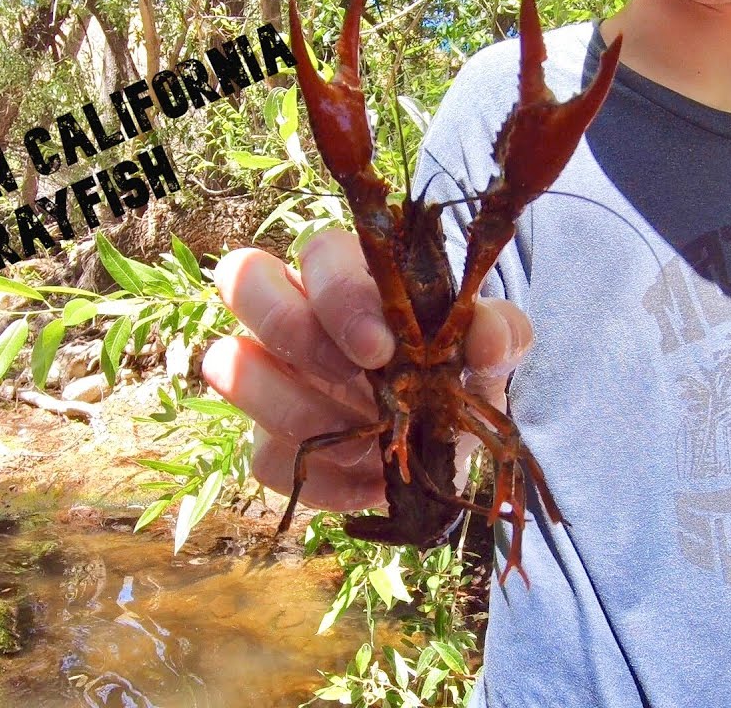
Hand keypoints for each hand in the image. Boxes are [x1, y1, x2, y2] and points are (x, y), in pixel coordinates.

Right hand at [201, 227, 532, 512]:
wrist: (447, 448)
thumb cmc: (455, 376)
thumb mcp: (490, 355)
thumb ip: (500, 334)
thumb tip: (486, 332)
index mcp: (349, 275)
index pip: (317, 252)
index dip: (339, 295)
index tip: (381, 348)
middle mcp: (294, 314)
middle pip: (242, 281)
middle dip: (294, 331)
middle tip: (357, 376)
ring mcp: (269, 376)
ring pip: (230, 364)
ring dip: (301, 409)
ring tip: (367, 436)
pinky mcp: (266, 442)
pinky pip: (263, 455)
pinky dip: (320, 475)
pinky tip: (367, 478)